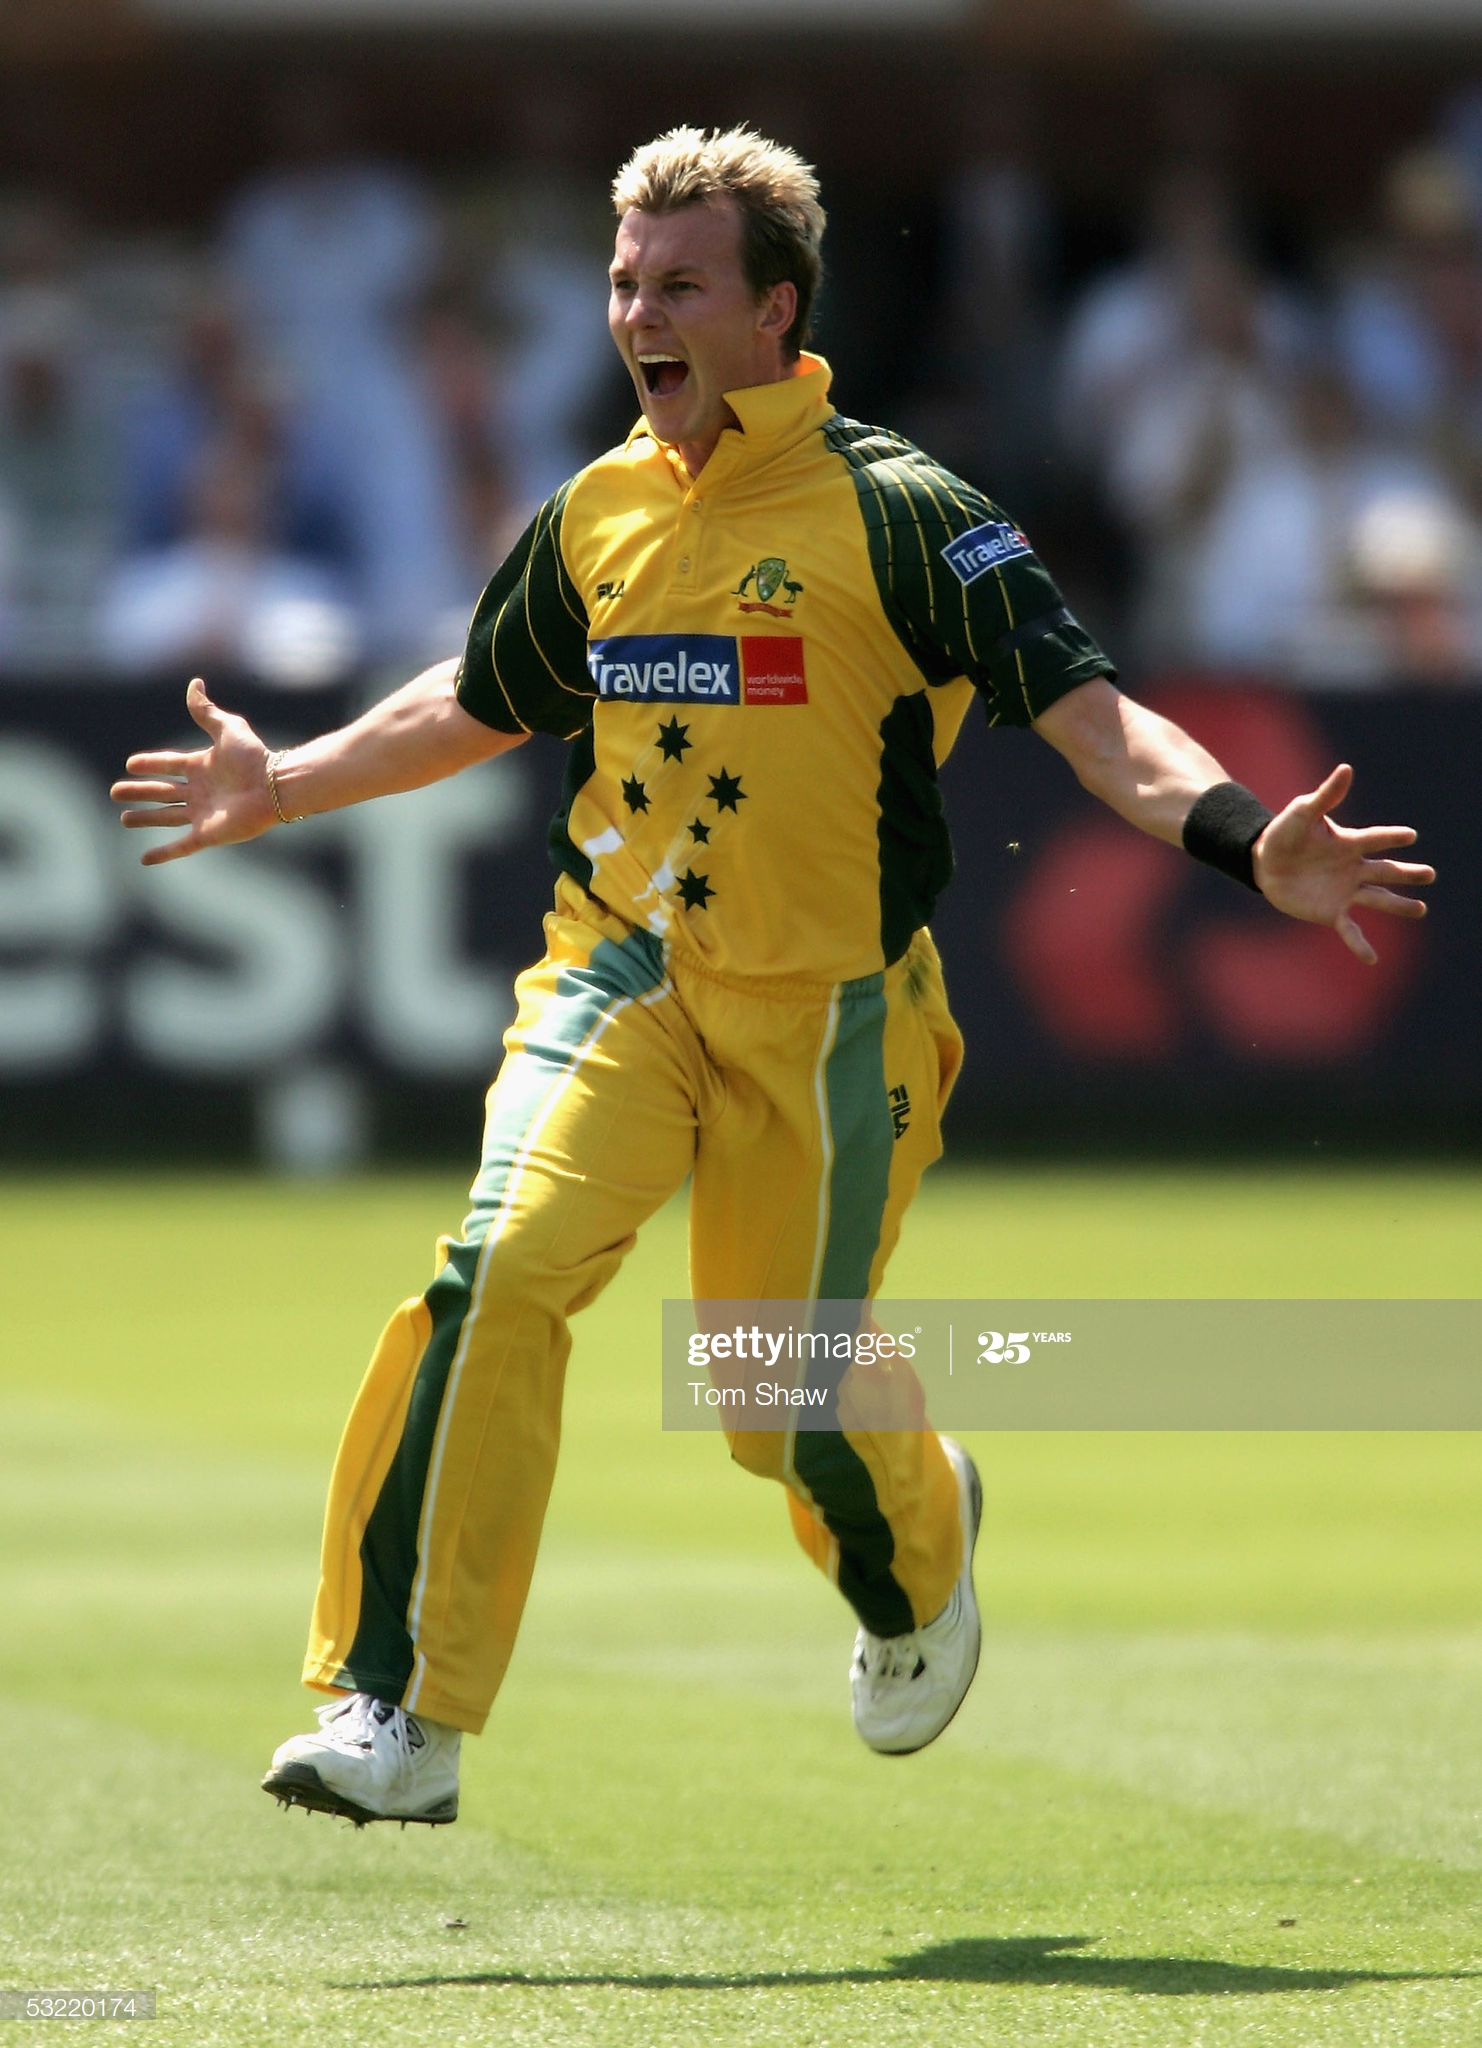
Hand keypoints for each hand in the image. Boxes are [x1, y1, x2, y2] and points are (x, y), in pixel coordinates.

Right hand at [110, 677, 277, 865]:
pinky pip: (181, 846)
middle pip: (162, 791)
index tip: (130, 764)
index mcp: (202, 766)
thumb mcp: (227, 729)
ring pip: (166, 817)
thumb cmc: (254, 757)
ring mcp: (203, 813)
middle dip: (139, 792)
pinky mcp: (208, 834)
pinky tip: (144, 860)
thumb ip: (207, 710)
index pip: (169, 764)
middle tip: (115, 792)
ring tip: (124, 819)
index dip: (151, 764)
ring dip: (145, 818)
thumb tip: (195, 683)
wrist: (274, 787)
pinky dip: (163, 853)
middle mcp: (200, 791)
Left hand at [1251, 763, 1433, 964]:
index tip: (1410, 836)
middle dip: (1408, 873)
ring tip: (1420, 910)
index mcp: (1349, 842)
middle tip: (1430, 875)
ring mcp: (1346, 891)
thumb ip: (1326, 796)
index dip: (1390, 837)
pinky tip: (1372, 959)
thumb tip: (1346, 769)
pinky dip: (1360, 944)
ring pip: (1378, 899)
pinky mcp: (1332, 912)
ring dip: (1398, 905)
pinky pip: (1350, 930)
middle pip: (1386, 871)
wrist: (1264, 862)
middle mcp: (1353, 867)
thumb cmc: (1284, 833)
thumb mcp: (1301, 813)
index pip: (1375, 838)